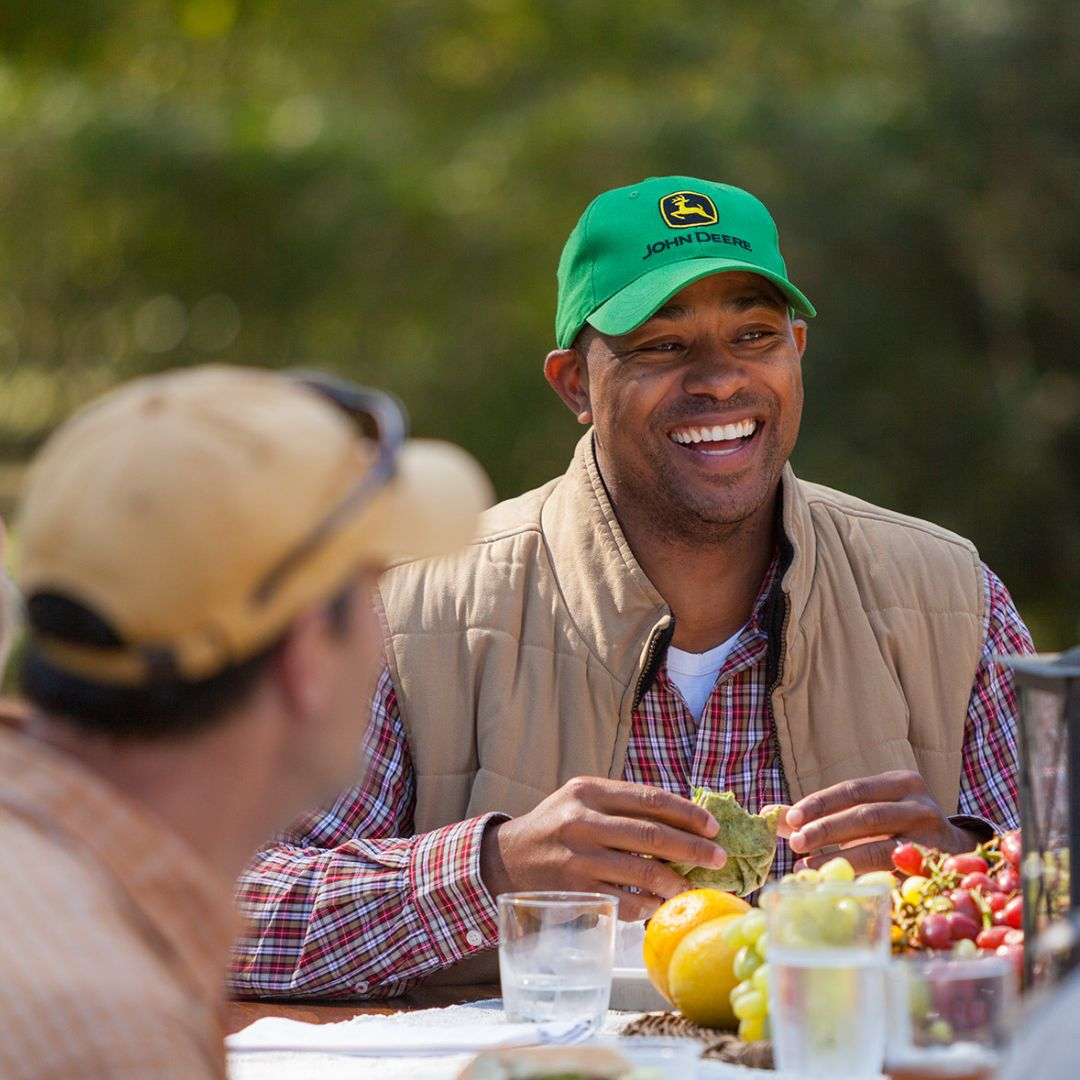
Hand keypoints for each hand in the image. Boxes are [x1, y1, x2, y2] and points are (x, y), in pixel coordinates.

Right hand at [479, 777, 725, 920]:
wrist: (508, 859)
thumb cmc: (557, 827)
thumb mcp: (582, 801)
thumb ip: (624, 806)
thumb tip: (684, 820)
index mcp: (589, 791)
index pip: (650, 799)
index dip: (687, 813)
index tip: (713, 827)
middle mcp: (582, 821)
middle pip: (652, 836)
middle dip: (693, 849)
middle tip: (718, 859)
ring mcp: (577, 858)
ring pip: (642, 872)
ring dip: (676, 882)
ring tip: (693, 887)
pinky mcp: (575, 890)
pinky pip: (624, 900)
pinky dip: (648, 904)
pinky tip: (660, 904)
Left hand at [777, 770, 976, 873]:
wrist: (958, 853)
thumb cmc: (899, 828)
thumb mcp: (868, 812)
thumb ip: (824, 813)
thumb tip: (772, 814)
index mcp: (901, 783)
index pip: (853, 790)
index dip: (821, 803)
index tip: (792, 818)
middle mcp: (920, 804)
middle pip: (864, 815)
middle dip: (826, 830)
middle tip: (796, 843)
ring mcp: (932, 837)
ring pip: (879, 847)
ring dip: (838, 857)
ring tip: (806, 867)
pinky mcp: (936, 869)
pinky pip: (893, 874)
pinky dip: (861, 879)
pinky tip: (838, 883)